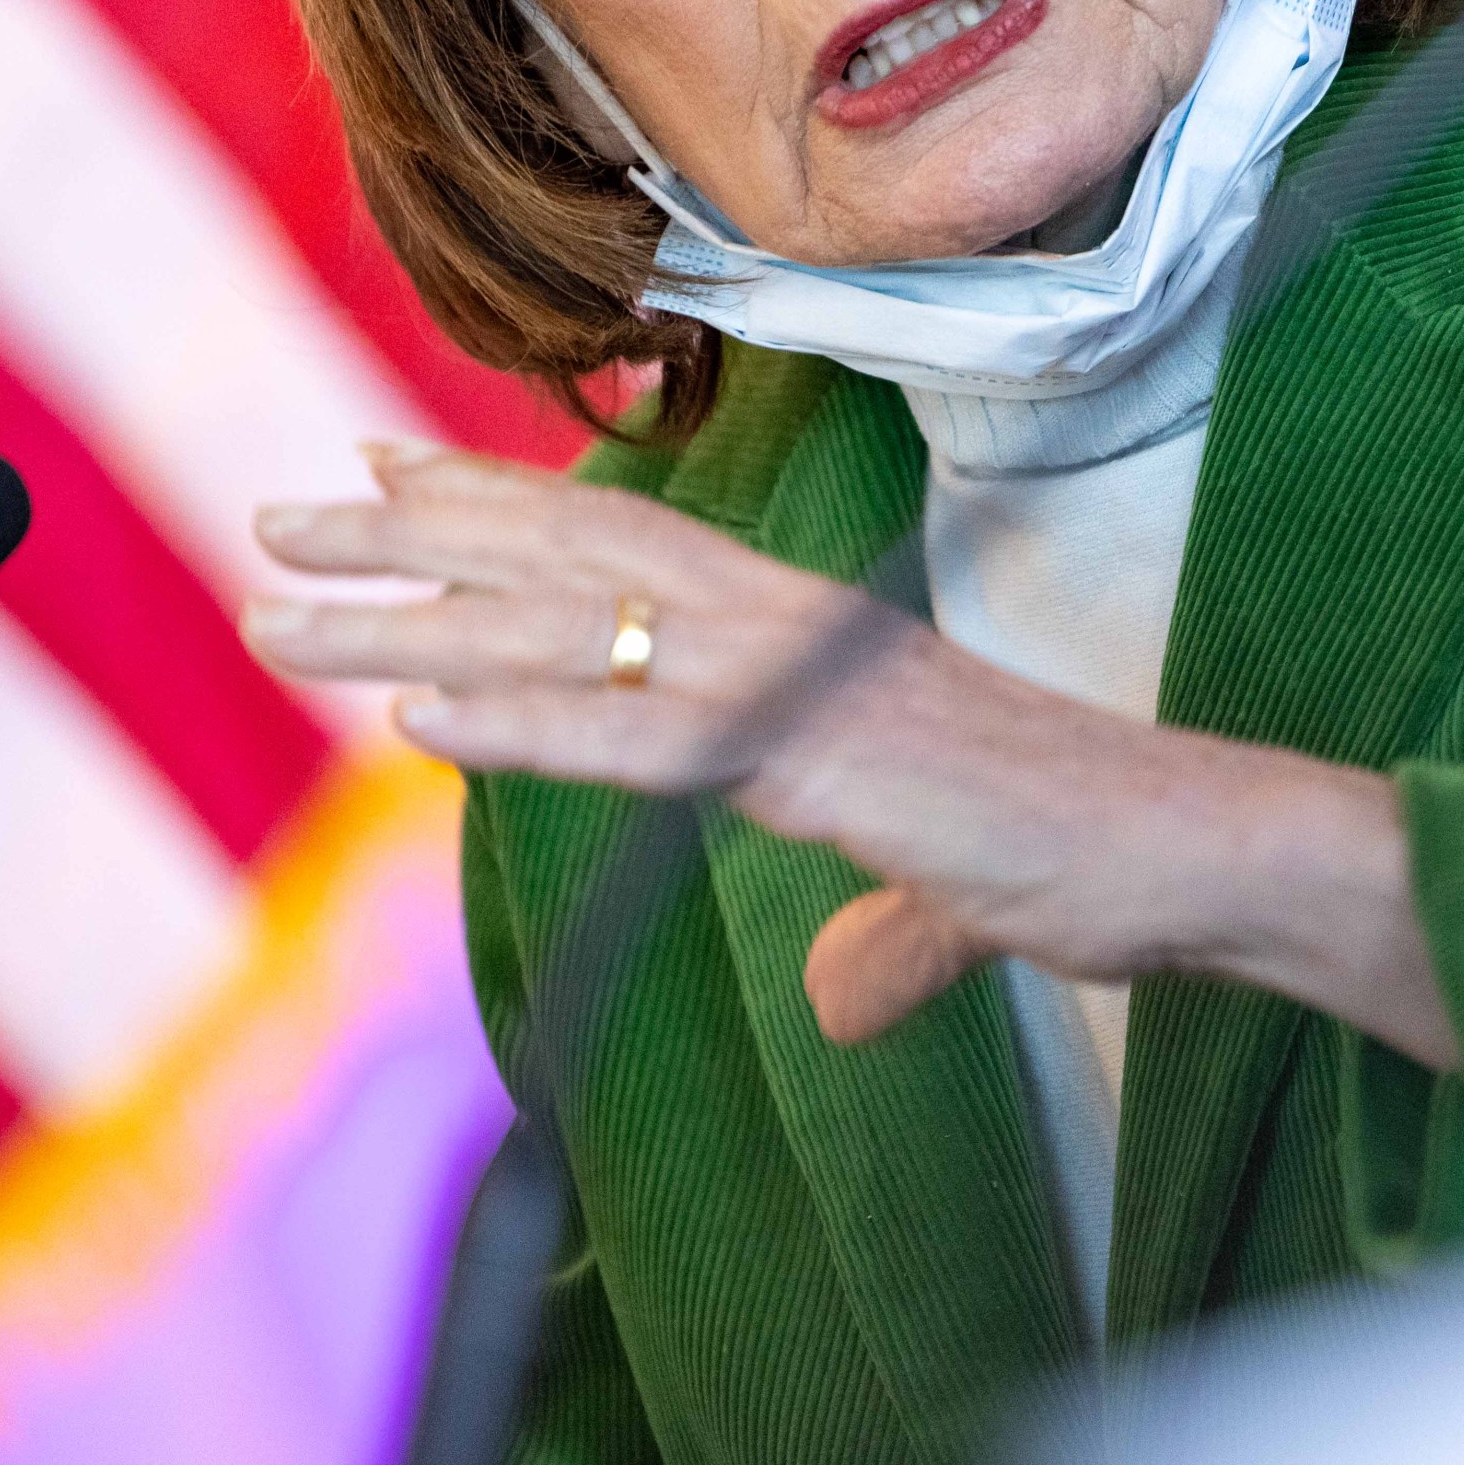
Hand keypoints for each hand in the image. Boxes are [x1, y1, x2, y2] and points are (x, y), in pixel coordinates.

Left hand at [244, 444, 1459, 1063]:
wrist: (1185, 846)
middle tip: (278, 514)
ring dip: (414, 616)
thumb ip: (881, 936)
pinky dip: (519, 718)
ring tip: (281, 603)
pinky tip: (411, 716)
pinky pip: (638, 737)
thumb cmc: (1085, 852)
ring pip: (574, 630)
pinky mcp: (812, 757)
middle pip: (572, 558)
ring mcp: (796, 682)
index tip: (383, 469)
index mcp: (808, 634)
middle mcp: (786, 627)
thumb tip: (841, 995)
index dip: (500, 505)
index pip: (629, 543)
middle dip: (415, 535)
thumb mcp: (949, 892)